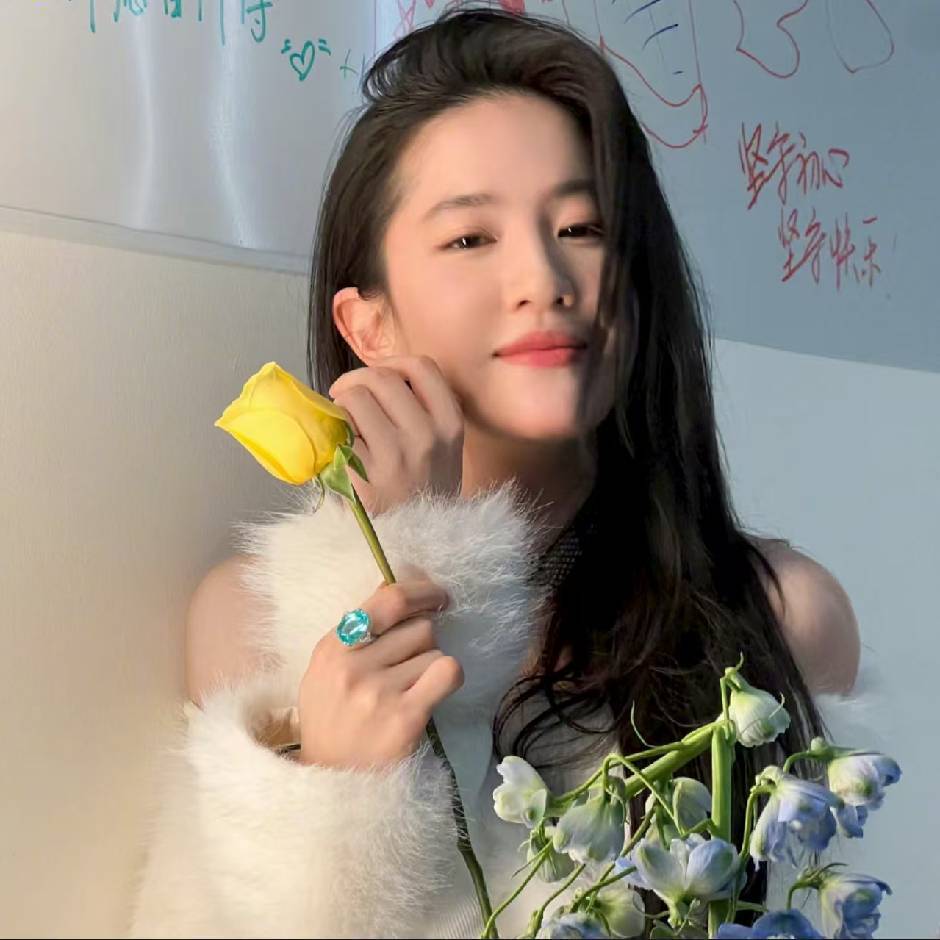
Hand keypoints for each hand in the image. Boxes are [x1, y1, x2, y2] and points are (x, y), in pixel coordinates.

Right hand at [297, 573, 461, 769]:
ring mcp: (378, 692)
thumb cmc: (334, 720)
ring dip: (430, 666)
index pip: (388, 599)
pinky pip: (447, 671)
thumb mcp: (329, 670)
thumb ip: (359, 630)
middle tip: (411, 666)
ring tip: (410, 690)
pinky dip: (448, 677)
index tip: (438, 597)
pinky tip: (435, 692)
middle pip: (419, 626)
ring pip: (434, 650)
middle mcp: (352, 666)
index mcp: (332, 647)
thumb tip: (398, 583)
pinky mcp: (405, 718)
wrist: (330, 783)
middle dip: (423, 642)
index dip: (422, 591)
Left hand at [327, 355, 463, 516]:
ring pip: (356, 398)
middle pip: (381, 377)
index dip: (391, 364)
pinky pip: (338, 430)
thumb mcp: (442, 450)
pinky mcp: (364, 474)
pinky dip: (331, 432)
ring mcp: (395, 455)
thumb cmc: (422, 493)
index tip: (377, 378)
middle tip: (345, 399)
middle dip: (356, 382)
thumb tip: (372, 379)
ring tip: (344, 425)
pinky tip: (337, 446)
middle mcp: (427, 436)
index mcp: (450, 424)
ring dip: (341, 405)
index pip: (421, 367)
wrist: (417, 545)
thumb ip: (421, 412)